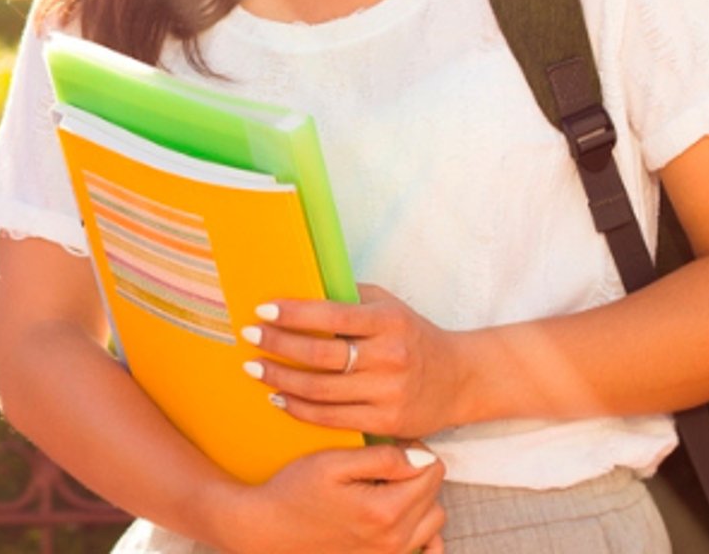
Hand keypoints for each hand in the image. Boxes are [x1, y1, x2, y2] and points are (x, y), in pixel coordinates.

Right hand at [214, 441, 446, 553]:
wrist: (268, 529)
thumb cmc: (295, 490)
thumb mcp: (333, 462)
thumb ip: (382, 459)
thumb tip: (422, 459)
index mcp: (384, 510)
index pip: (430, 470)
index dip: (414, 449)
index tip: (391, 445)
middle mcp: (393, 539)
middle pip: (434, 493)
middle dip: (418, 471)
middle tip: (388, 461)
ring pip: (434, 518)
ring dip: (420, 497)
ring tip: (389, 485)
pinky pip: (424, 546)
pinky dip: (421, 529)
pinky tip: (401, 515)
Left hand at [243, 283, 466, 437]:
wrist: (459, 379)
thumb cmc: (412, 335)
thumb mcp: (388, 306)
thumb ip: (349, 298)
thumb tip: (299, 285)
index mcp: (388, 322)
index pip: (333, 316)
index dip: (294, 314)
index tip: (262, 309)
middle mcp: (389, 357)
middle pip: (321, 355)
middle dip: (278, 344)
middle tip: (249, 336)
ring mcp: (388, 393)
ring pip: (321, 390)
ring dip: (280, 379)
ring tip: (254, 368)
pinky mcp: (386, 422)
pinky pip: (332, 419)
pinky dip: (299, 408)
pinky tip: (278, 397)